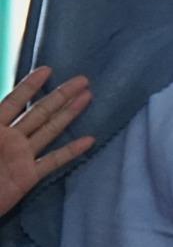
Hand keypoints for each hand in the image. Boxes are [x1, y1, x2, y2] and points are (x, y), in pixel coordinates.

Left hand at [0, 68, 92, 212]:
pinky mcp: (28, 176)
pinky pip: (53, 161)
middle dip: (60, 95)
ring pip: (50, 130)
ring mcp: (21, 156)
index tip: (48, 70)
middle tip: (82, 79)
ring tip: (87, 97)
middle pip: (39, 112)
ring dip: (69, 114)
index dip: (30, 86)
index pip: (14, 101)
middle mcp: (10, 138)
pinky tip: (89, 140)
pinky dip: (71, 151)